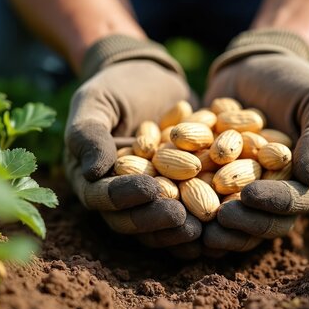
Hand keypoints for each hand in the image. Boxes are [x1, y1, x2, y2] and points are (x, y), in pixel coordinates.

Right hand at [64, 36, 201, 257]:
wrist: (152, 77)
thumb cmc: (116, 87)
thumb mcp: (97, 101)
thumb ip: (88, 133)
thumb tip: (91, 172)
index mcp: (92, 178)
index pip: (101, 195)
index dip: (122, 197)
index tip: (148, 189)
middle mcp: (119, 196)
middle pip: (130, 219)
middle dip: (155, 220)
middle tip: (180, 217)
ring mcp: (150, 199)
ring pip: (158, 225)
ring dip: (177, 231)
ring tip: (200, 228)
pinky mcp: (178, 194)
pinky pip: (186, 213)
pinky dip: (200, 221)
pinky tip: (219, 223)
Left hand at [202, 30, 308, 251]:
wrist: (254, 65)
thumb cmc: (296, 82)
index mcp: (306, 181)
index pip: (294, 202)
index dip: (273, 204)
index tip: (249, 196)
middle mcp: (275, 192)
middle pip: (262, 221)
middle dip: (241, 224)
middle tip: (217, 219)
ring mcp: (242, 190)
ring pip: (231, 219)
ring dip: (213, 226)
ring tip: (193, 222)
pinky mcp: (214, 181)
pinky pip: (201, 198)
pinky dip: (187, 203)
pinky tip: (169, 202)